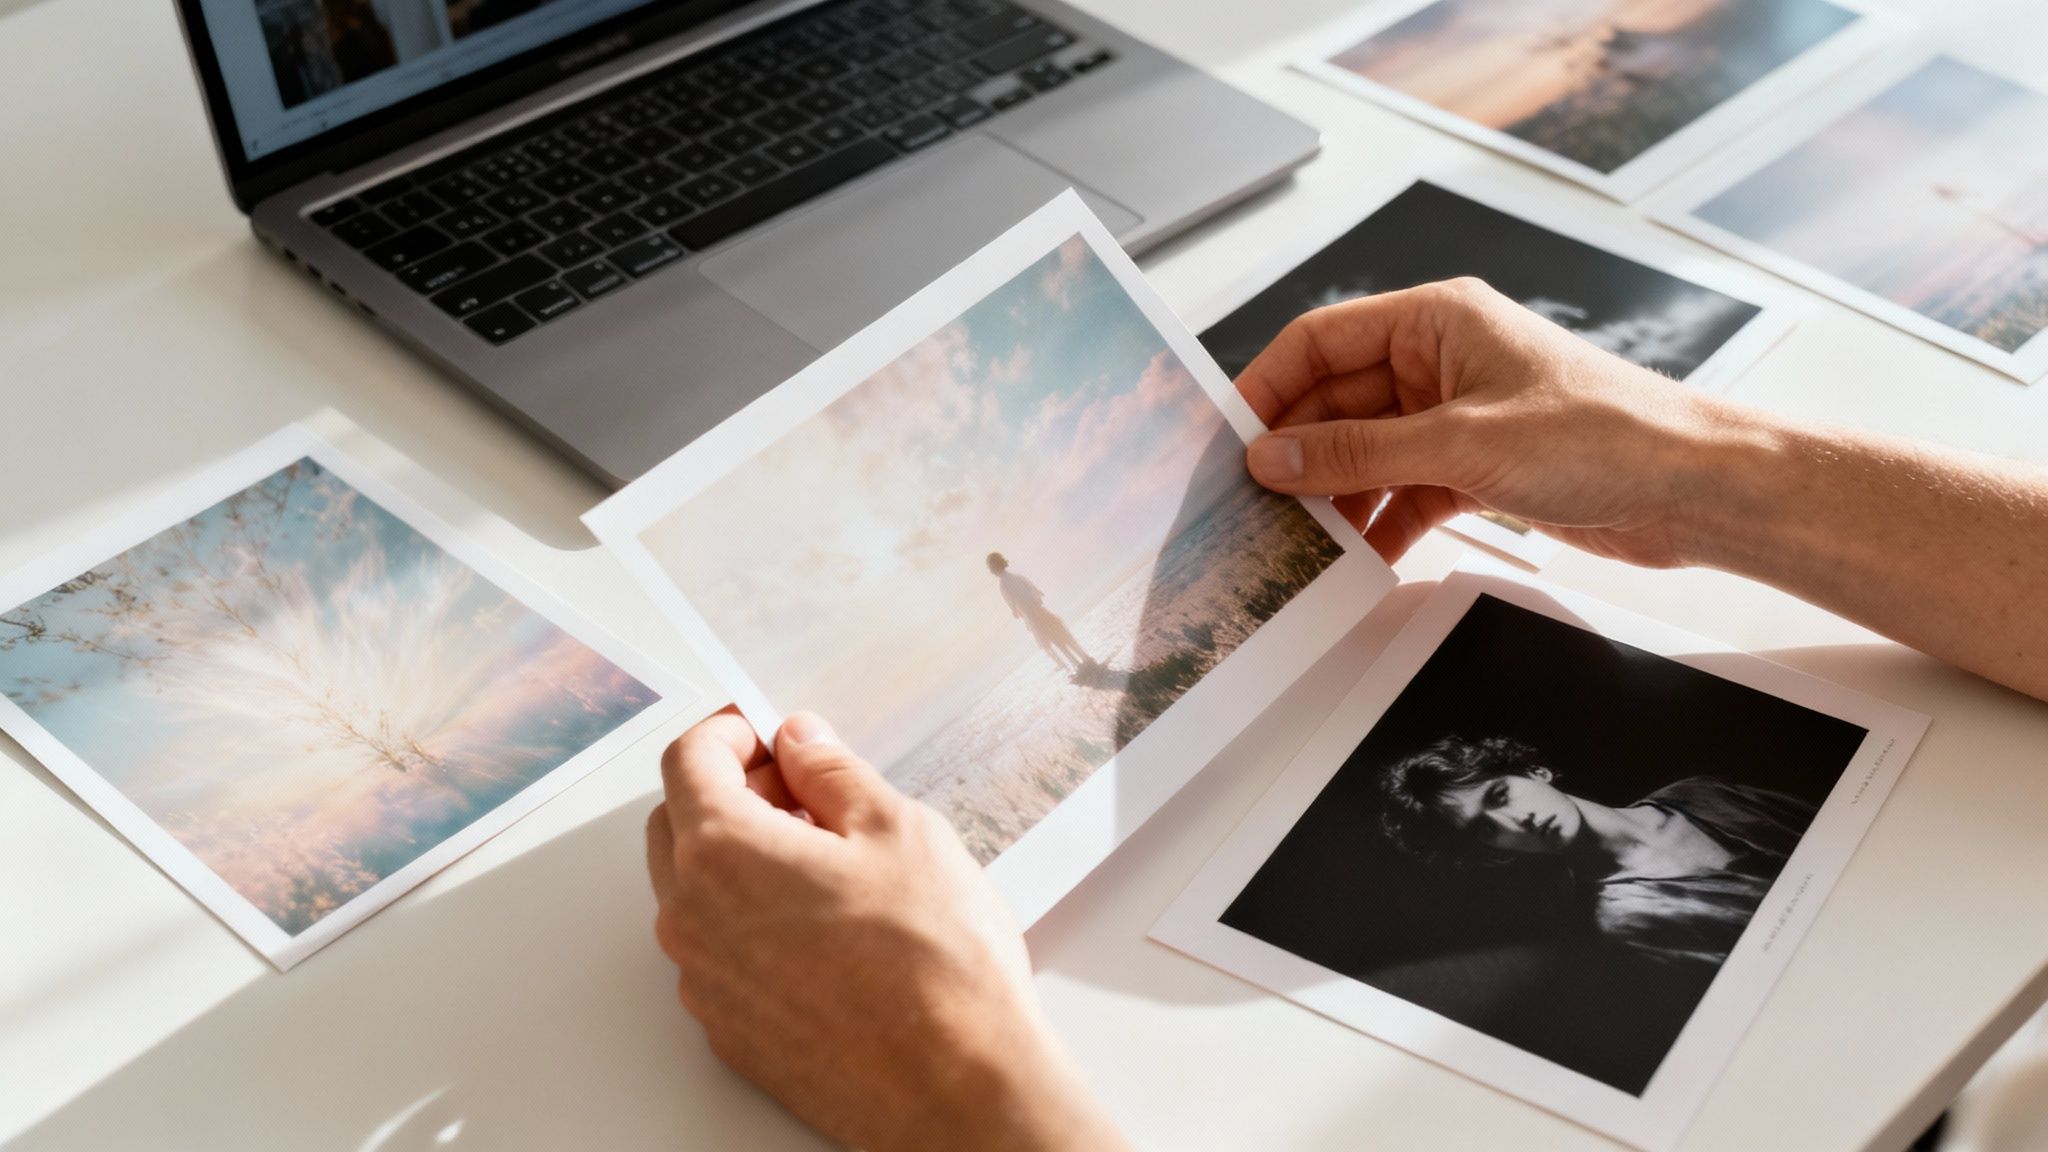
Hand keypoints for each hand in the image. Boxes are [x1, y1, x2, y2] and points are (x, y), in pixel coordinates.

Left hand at [645, 710, 1127, 1151]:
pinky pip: (718, 954)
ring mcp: (704, 983)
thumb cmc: (936, 963)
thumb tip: (801, 744)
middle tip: (802, 789)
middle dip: (731, 790)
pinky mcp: (729, 1033)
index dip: (729, 731)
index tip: (768, 731)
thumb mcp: (898, 830)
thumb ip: (832, 773)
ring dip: (741, 859)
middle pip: (677, 824)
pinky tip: (824, 926)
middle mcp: (692, 919)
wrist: (955, 1088)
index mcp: (723, 853)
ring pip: (695, 893)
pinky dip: (751, 922)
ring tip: (826, 861)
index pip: (687, 761)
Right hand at [1236, 278, 1739, 565]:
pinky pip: (1405, 490)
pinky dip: (1380, 521)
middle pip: (1338, 402)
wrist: (1691, 488)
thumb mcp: (1462, 443)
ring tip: (1296, 538)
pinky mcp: (1478, 467)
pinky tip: (1358, 556)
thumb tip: (1277, 458)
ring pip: (1368, 452)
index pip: (1322, 341)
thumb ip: (1360, 453)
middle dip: (1299, 452)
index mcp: (1437, 320)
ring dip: (1336, 494)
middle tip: (1253, 502)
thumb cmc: (1607, 434)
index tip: (1229, 436)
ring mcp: (1459, 417)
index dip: (1269, 386)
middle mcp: (1442, 361)